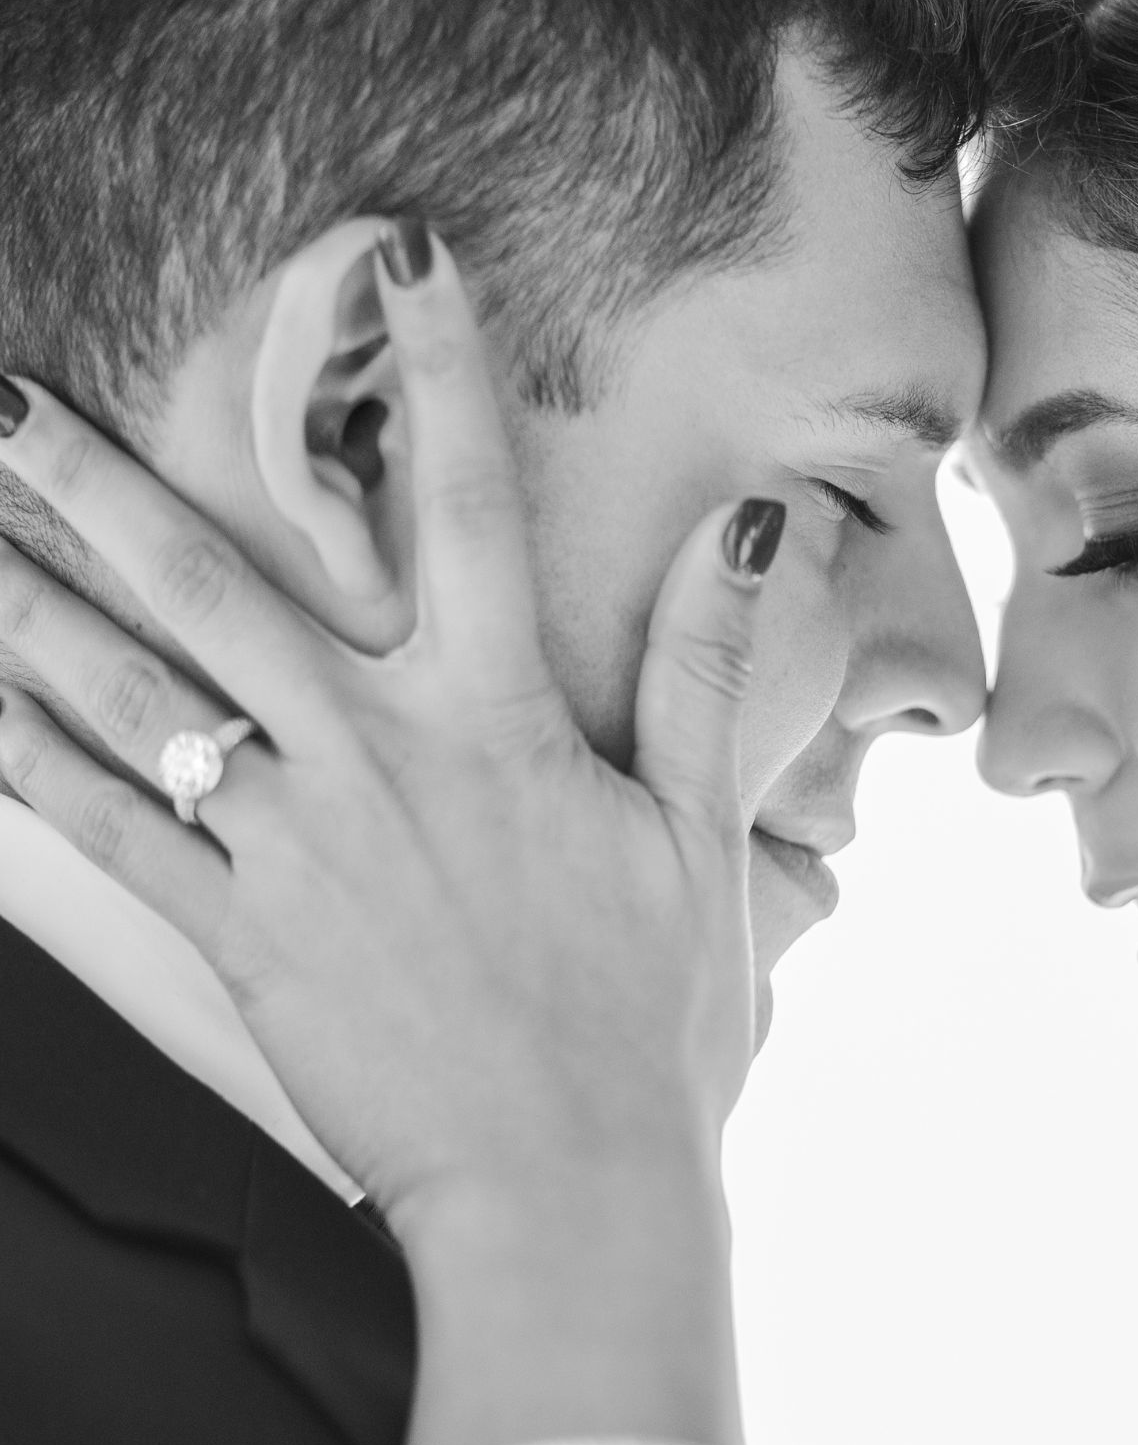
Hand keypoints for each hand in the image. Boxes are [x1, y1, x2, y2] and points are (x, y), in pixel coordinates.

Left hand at [0, 227, 784, 1241]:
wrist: (566, 1196)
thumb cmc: (649, 1028)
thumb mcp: (702, 839)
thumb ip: (704, 671)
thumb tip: (755, 522)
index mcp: (498, 722)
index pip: (472, 504)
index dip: (441, 364)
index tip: (400, 248)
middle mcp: (376, 758)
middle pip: (217, 584)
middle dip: (100, 477)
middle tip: (5, 393)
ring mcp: (292, 846)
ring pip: (132, 696)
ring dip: (26, 601)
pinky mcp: (236, 938)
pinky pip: (106, 833)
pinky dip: (25, 762)